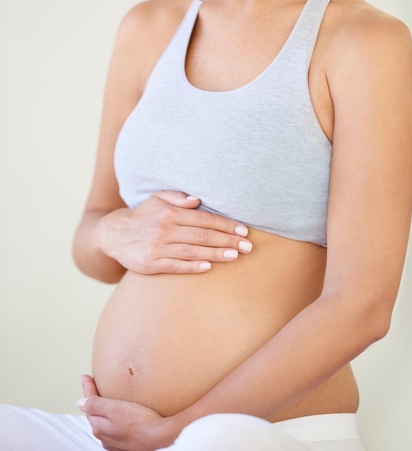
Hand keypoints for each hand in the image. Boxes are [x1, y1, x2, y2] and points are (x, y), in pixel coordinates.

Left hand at [77, 375, 175, 450]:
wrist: (161, 438)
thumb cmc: (140, 423)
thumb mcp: (116, 409)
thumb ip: (96, 405)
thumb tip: (79, 402)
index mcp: (99, 427)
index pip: (89, 404)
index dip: (87, 388)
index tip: (85, 377)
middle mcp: (104, 437)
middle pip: (95, 414)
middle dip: (93, 399)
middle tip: (92, 385)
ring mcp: (115, 442)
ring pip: (104, 422)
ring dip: (102, 410)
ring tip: (104, 399)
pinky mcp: (126, 443)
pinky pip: (114, 429)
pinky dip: (112, 419)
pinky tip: (119, 416)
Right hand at [96, 190, 251, 274]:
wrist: (112, 234)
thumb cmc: (142, 215)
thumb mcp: (156, 199)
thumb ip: (177, 197)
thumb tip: (197, 200)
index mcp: (169, 213)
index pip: (203, 219)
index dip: (225, 225)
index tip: (243, 230)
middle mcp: (164, 229)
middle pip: (202, 236)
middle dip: (227, 240)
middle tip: (247, 246)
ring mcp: (157, 248)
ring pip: (192, 251)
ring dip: (215, 254)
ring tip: (234, 256)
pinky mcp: (151, 264)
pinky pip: (175, 266)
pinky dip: (193, 266)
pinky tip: (208, 267)